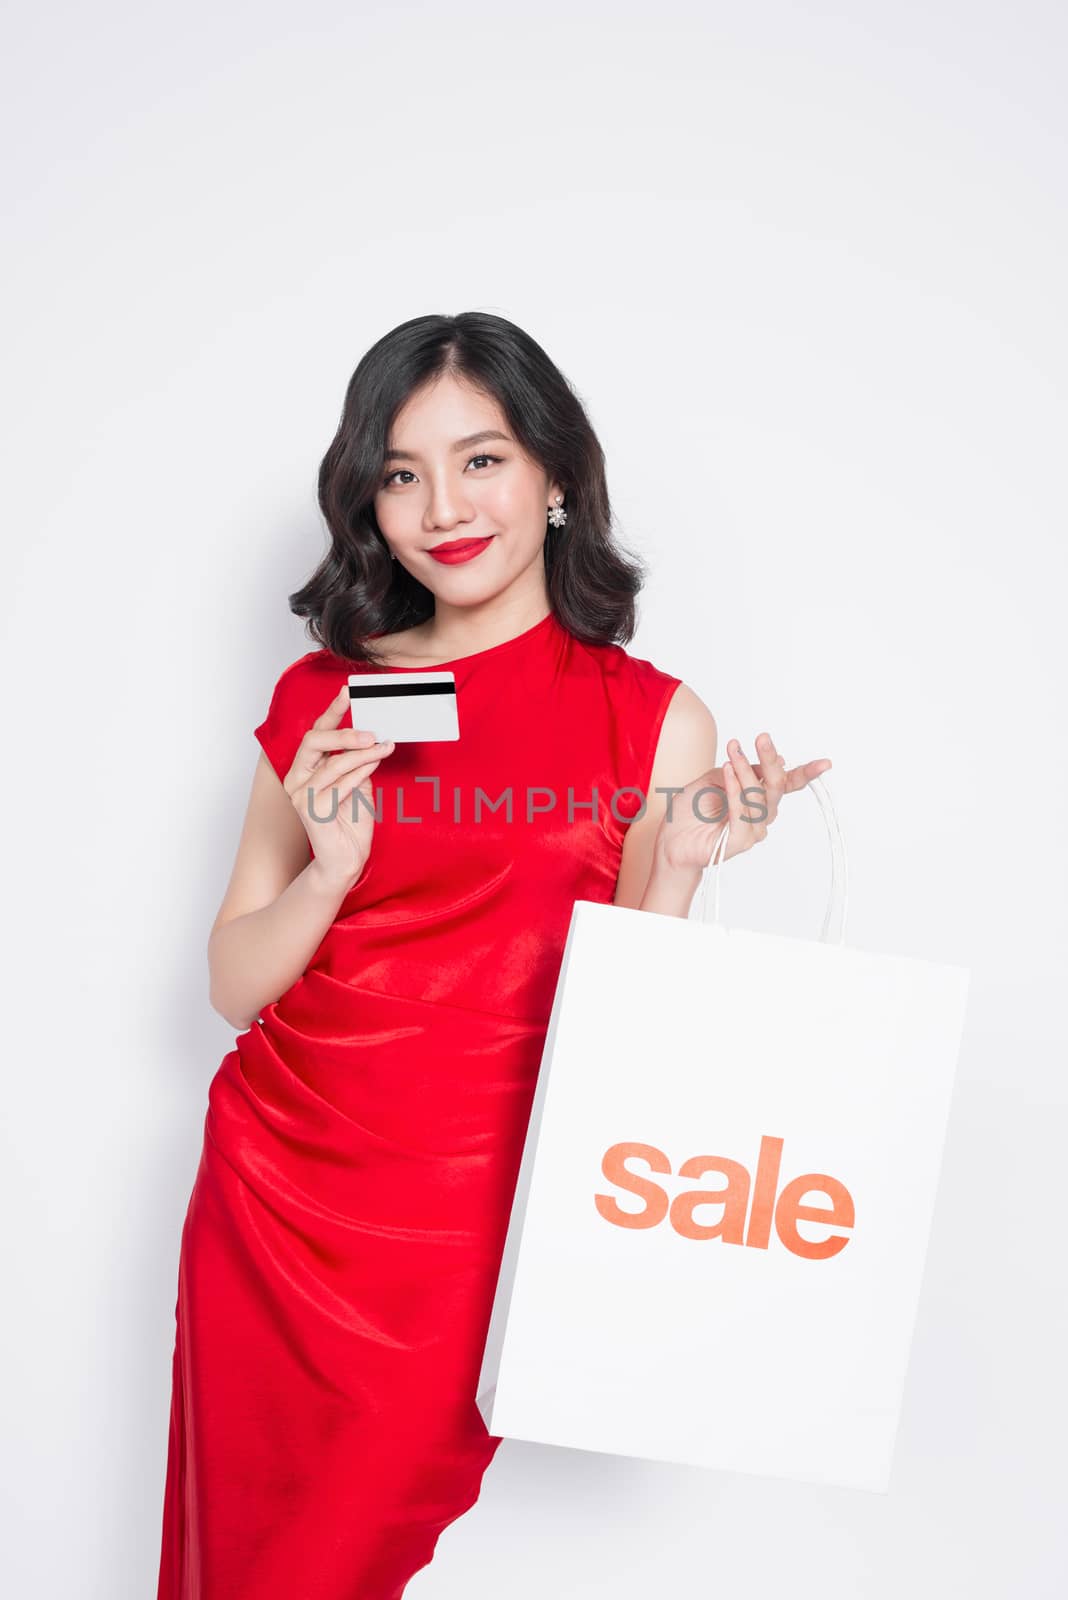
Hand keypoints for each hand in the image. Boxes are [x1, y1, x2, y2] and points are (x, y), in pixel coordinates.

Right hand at [282, 687, 396, 887]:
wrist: (347, 858)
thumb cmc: (351, 821)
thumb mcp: (357, 780)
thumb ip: (358, 759)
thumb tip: (374, 734)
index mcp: (305, 767)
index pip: (316, 733)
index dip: (332, 711)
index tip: (348, 692)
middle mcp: (297, 778)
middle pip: (314, 741)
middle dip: (344, 732)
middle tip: (372, 732)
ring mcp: (300, 794)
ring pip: (333, 762)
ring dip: (363, 753)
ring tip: (384, 747)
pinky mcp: (310, 810)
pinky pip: (340, 783)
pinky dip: (360, 772)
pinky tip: (375, 764)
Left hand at [654, 732, 830, 873]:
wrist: (670, 839)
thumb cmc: (692, 809)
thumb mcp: (715, 777)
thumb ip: (740, 768)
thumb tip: (776, 759)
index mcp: (759, 799)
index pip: (787, 785)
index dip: (806, 774)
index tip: (825, 763)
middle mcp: (761, 816)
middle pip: (775, 786)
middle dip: (770, 760)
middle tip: (761, 737)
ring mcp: (752, 830)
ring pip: (757, 797)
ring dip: (745, 770)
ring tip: (733, 752)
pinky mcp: (738, 842)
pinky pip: (741, 812)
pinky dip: (735, 788)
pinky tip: (728, 769)